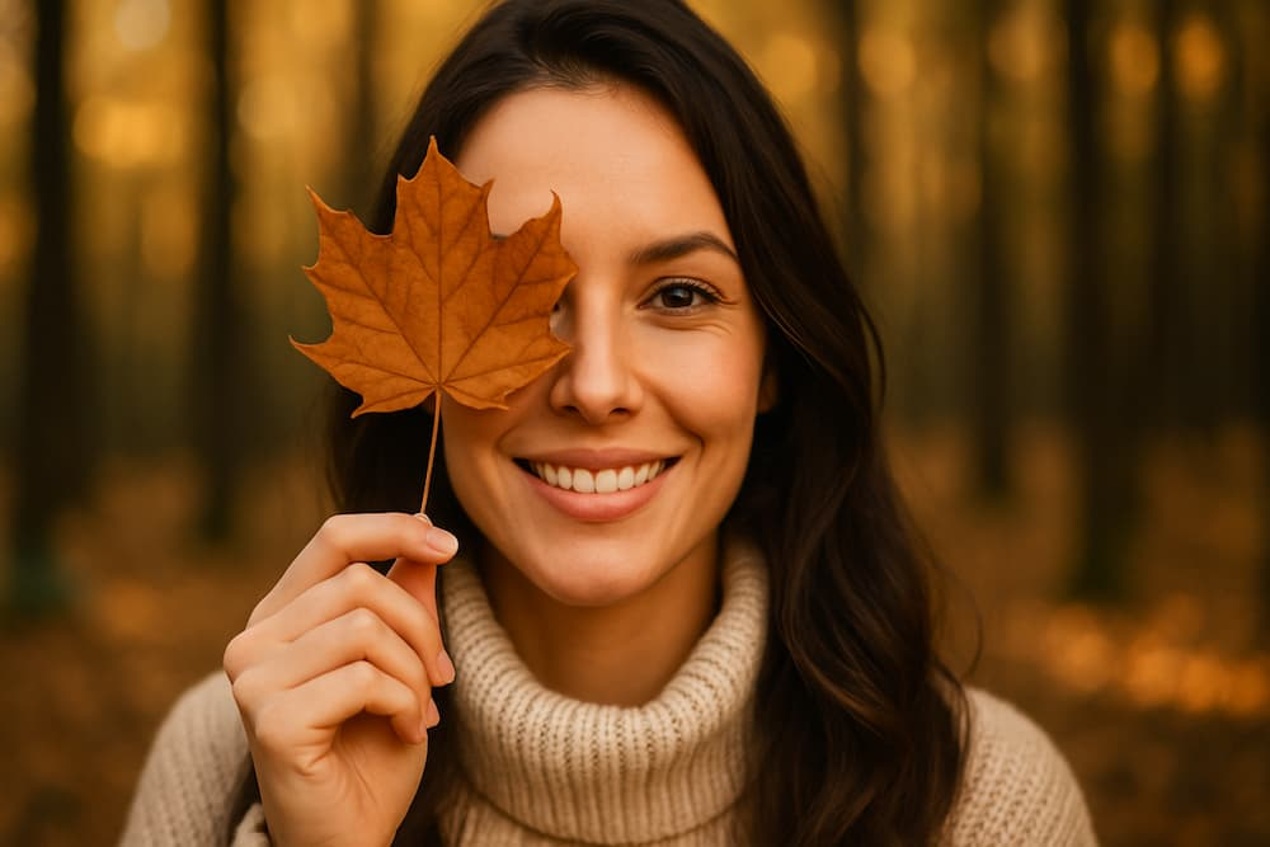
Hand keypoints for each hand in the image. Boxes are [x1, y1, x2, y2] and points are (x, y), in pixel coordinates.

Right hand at [222, 512, 458, 846]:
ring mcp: (253, 680)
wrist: (349, 836)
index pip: (333, 539)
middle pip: (362, 584)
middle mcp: (254, 640)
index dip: (393, 529)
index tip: (447, 545)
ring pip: (367, 629)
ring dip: (414, 673)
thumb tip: (424, 532)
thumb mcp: (399, 661)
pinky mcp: (270, 720)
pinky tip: (406, 733)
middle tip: (439, 677)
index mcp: (280, 616)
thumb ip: (403, 599)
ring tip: (418, 712)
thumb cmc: (371, 750)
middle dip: (421, 628)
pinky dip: (404, 704)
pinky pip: (364, 679)